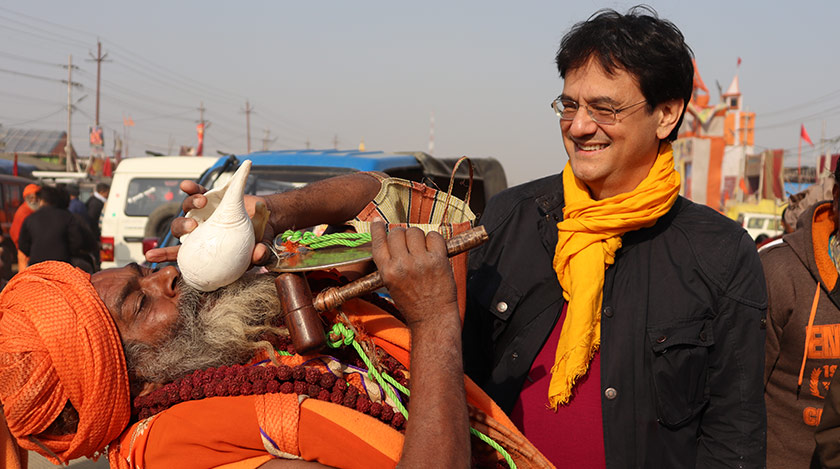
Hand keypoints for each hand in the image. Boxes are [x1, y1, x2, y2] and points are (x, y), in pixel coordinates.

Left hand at [144, 180, 273, 264]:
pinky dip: (191, 188)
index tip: (150, 257)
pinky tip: (186, 186)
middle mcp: (199, 229)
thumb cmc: (257, 238)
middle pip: (179, 228)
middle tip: (194, 228)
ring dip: (190, 204)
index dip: (165, 254)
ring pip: (187, 208)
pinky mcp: (211, 196)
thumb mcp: (259, 248)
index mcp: (205, 245)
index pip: (181, 252)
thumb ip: (258, 255)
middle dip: (180, 227)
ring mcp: (203, 212)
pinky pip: (196, 190)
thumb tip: (259, 255)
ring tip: (203, 202)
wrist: (265, 218)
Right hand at [370, 222, 457, 328]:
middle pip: (397, 233)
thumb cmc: (412, 303)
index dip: (377, 229)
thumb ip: (390, 264)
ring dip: (419, 237)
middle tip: (409, 244)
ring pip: (415, 232)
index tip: (377, 220)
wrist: (433, 319)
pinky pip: (434, 236)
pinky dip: (435, 240)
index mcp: (387, 271)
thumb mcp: (391, 285)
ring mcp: (421, 262)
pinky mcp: (438, 260)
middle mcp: (402, 265)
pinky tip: (434, 251)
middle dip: (402, 235)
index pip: (378, 242)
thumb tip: (392, 240)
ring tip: (422, 249)